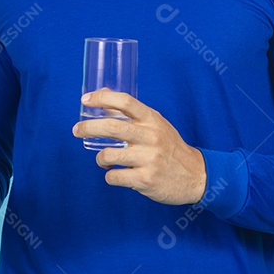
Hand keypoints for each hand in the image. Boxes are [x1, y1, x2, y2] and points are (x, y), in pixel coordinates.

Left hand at [72, 89, 206, 204]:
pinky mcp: (146, 179)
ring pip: (108, 155)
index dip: (102, 98)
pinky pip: (114, 177)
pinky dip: (109, 175)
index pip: (125, 101)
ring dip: (99, 158)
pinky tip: (115, 174)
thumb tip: (103, 94)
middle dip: (87, 128)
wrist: (196, 175)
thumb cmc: (169, 147)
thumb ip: (132, 113)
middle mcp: (151, 137)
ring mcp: (149, 159)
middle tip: (76, 130)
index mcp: (152, 119)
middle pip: (111, 127)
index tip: (85, 100)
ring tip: (102, 159)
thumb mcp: (155, 124)